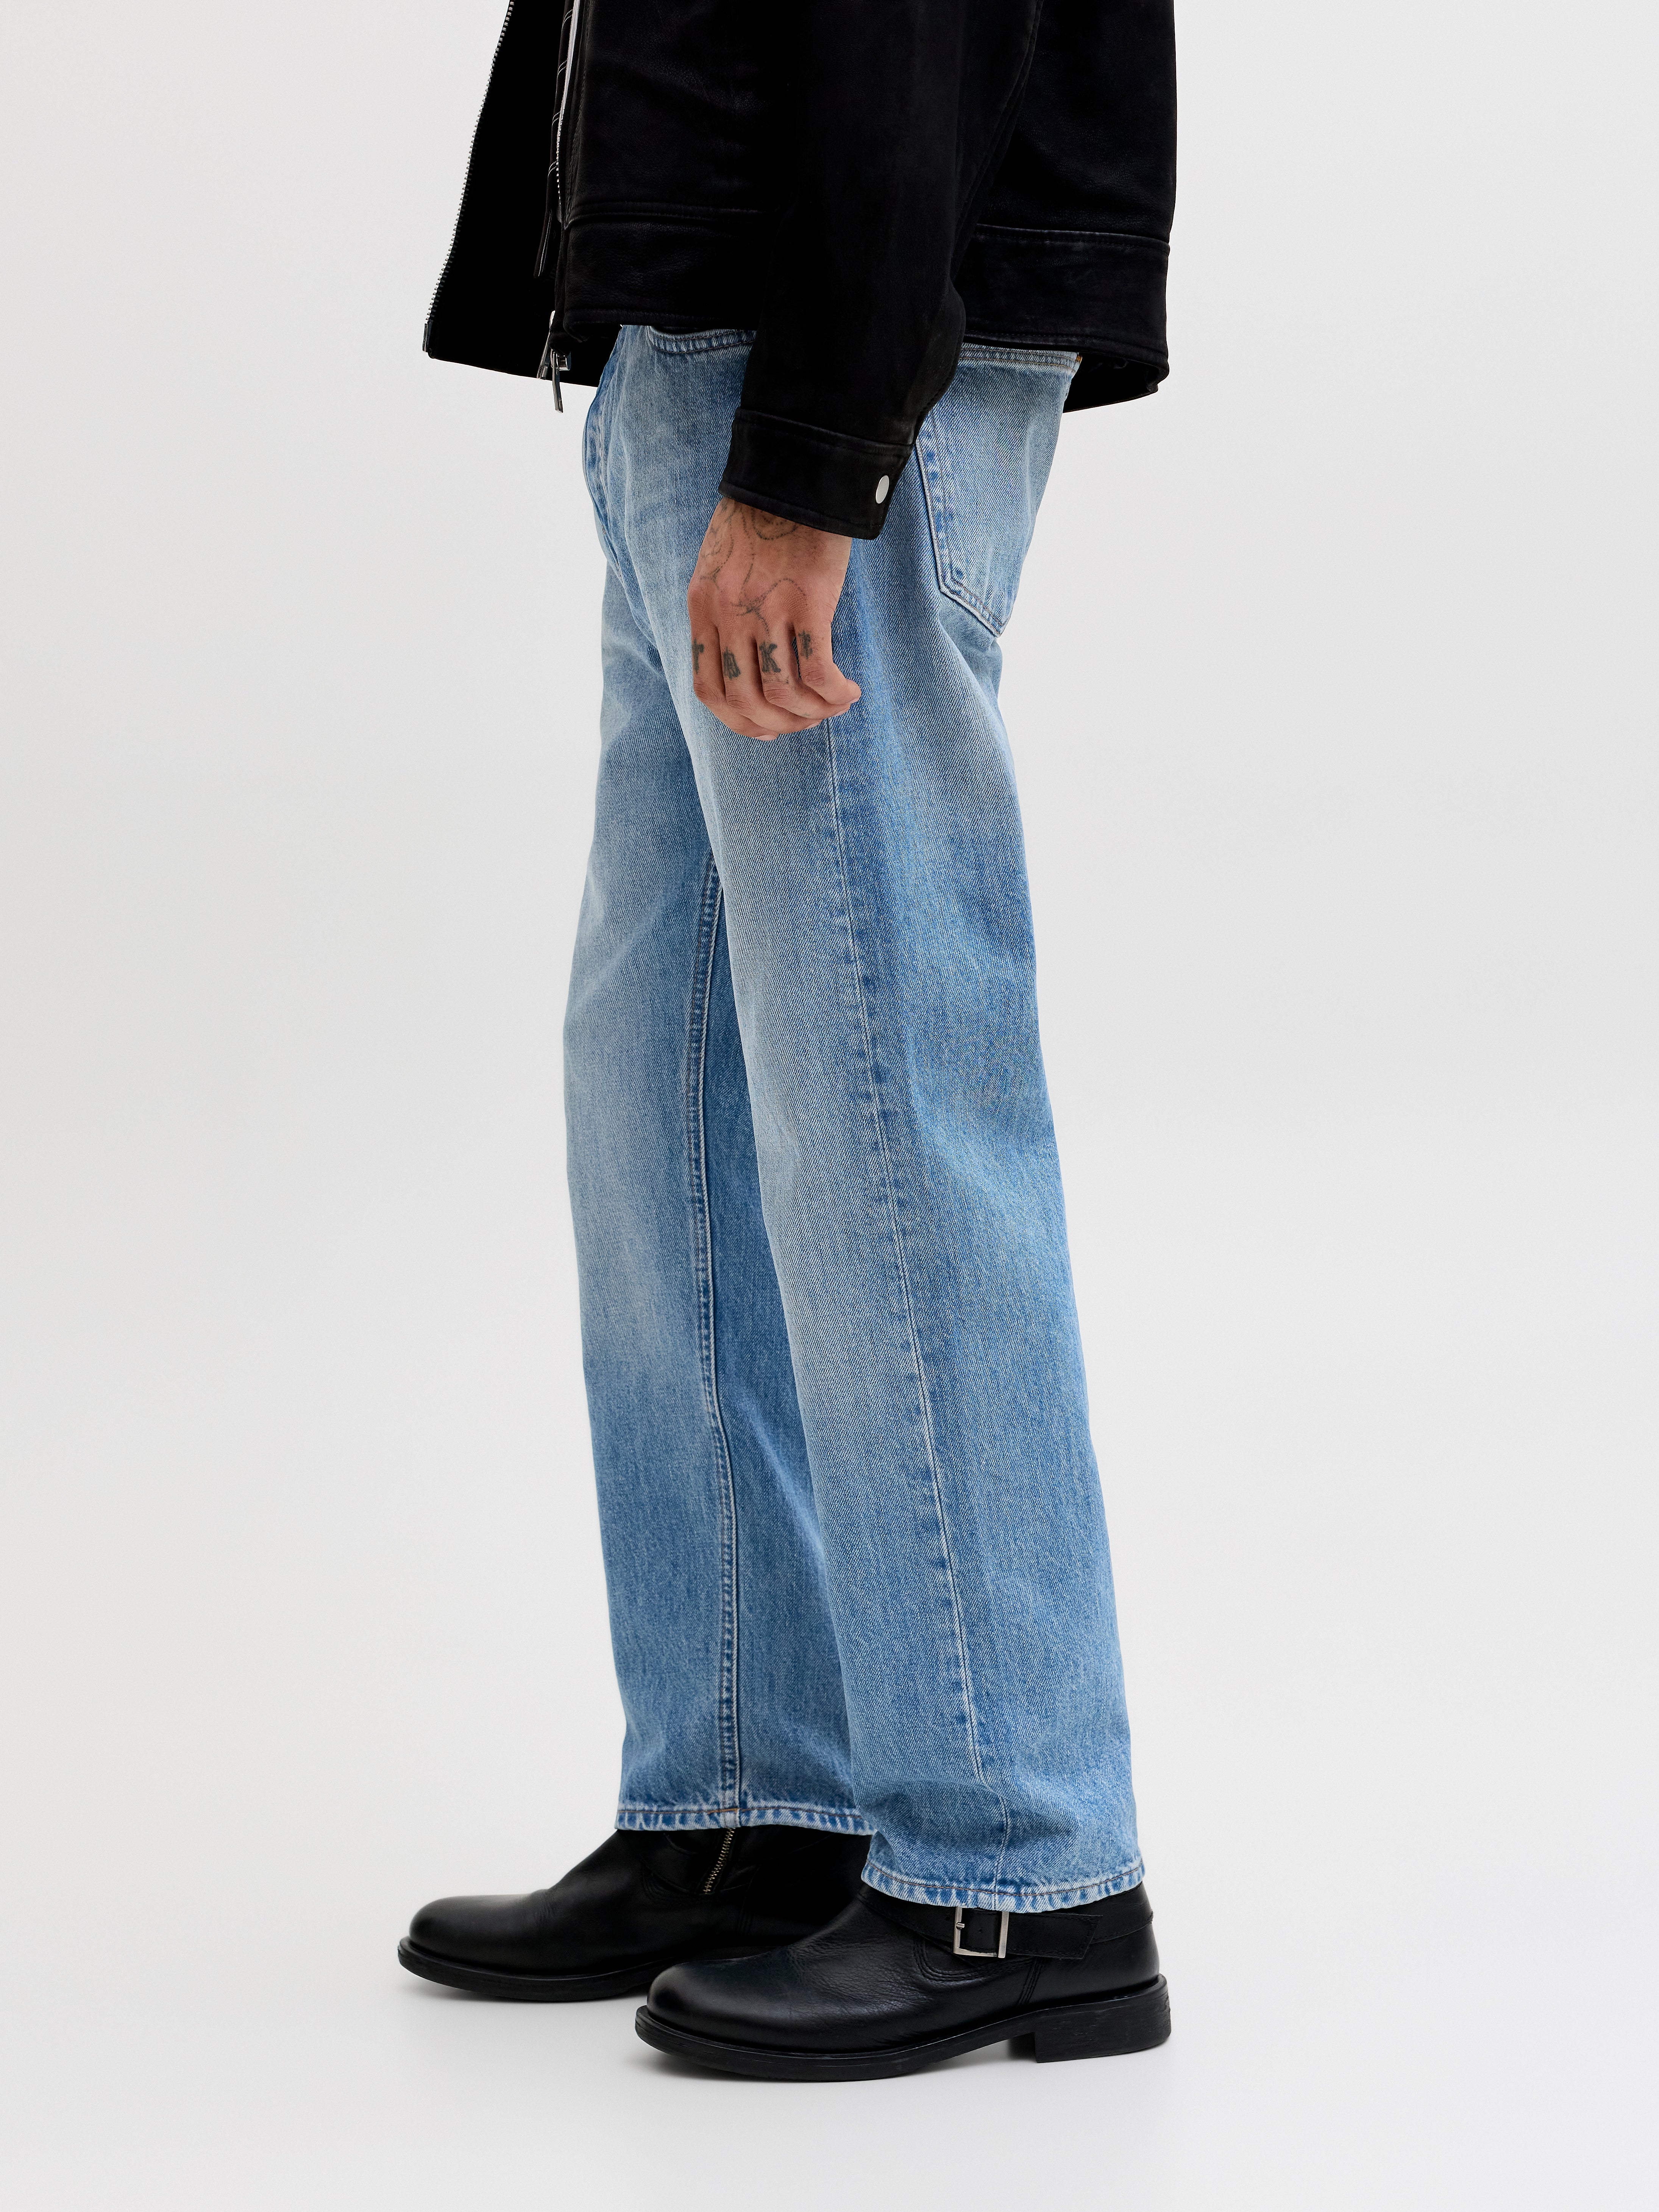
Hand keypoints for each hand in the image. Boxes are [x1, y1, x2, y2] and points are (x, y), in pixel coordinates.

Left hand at [688, 499, 861, 739]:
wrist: (793, 472)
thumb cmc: (763, 517)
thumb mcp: (721, 564)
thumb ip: (724, 609)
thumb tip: (748, 658)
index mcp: (704, 607)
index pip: (709, 689)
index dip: (738, 722)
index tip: (767, 727)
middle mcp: (729, 615)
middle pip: (747, 701)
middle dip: (780, 724)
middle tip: (808, 720)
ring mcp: (766, 610)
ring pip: (783, 694)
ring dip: (812, 713)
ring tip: (834, 704)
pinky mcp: (807, 603)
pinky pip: (817, 672)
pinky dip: (833, 693)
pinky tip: (848, 691)